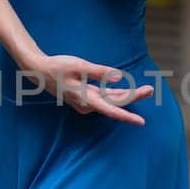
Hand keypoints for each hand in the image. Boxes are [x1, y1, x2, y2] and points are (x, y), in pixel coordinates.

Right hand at [19, 52, 153, 122]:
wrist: (38, 71)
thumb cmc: (57, 67)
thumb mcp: (79, 66)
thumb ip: (99, 72)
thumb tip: (119, 77)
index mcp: (86, 98)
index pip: (111, 109)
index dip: (127, 116)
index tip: (141, 122)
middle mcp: (87, 104)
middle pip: (115, 103)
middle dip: (133, 97)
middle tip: (151, 90)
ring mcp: (86, 102)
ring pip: (110, 100)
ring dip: (126, 95)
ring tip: (145, 90)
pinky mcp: (84, 97)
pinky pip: (104, 97)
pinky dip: (116, 93)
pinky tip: (125, 89)